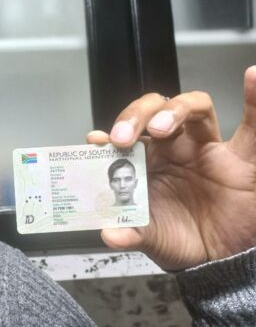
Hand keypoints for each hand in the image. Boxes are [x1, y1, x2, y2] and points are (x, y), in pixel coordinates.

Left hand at [87, 66, 255, 270]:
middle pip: (154, 110)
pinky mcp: (241, 159)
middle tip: (121, 137)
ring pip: (194, 107)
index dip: (109, 133)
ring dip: (176, 109)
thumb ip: (131, 233)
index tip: (95, 140)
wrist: (221, 260)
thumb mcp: (151, 237)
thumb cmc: (180, 238)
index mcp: (148, 160)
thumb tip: (108, 234)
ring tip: (161, 127)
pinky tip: (252, 75)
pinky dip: (255, 99)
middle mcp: (174, 146)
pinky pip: (252, 127)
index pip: (127, 134)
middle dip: (135, 116)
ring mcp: (206, 147)